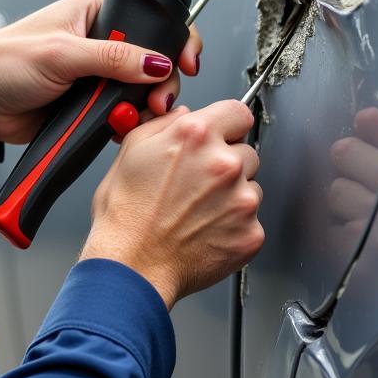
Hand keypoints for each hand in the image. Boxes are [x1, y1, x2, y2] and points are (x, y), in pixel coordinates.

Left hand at [0, 0, 202, 143]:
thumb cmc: (4, 62)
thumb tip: (156, 62)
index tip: (186, 63)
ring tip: (133, 118)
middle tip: (158, 102)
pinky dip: (125, 123)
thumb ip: (113, 58)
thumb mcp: (63, 54)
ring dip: (142, 108)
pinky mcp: (88, 103)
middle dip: (160, 84)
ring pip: (139, 91)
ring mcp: (95, 75)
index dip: (174, 41)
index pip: (150, 21)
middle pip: (151, 62)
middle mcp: (99, 42)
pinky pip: (120, 113)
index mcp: (94, 14)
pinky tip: (120, 128)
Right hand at [80, 101, 263, 308]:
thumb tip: (183, 114)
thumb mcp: (131, 151)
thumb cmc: (125, 217)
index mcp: (196, 135)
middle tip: (197, 185)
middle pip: (246, 151)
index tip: (221, 137)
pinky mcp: (251, 232)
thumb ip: (163, 123)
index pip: (238, 112)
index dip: (227, 126)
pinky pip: (251, 221)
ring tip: (197, 212)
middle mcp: (224, 163)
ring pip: (251, 187)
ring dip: (232, 196)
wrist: (132, 265)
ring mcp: (241, 199)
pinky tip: (205, 231)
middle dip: (227, 164)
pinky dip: (234, 226)